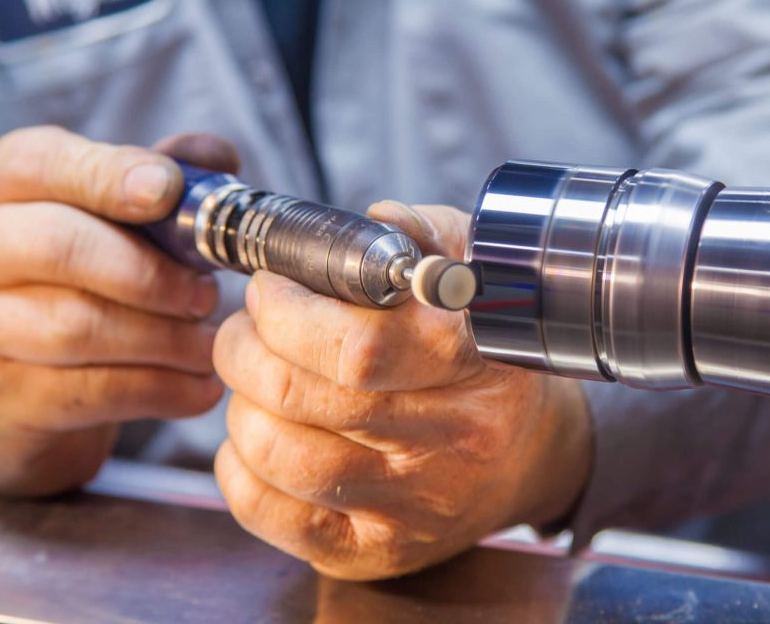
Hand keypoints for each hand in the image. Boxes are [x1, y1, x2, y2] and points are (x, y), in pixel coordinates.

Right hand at [0, 126, 235, 496]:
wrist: (38, 396)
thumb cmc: (85, 288)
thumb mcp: (116, 225)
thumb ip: (161, 182)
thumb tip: (215, 155)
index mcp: (0, 192)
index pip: (38, 162)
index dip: (107, 173)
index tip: (167, 190)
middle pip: (57, 243)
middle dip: (150, 270)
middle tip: (206, 293)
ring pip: (76, 324)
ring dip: (166, 337)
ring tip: (210, 344)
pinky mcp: (2, 401)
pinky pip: (91, 391)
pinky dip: (163, 388)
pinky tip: (200, 387)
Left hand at [214, 202, 591, 579]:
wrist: (531, 454)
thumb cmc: (488, 354)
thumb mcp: (476, 273)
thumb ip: (429, 235)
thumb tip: (380, 219)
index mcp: (474, 364)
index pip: (358, 348)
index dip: (289, 313)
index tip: (271, 289)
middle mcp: (450, 442)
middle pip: (299, 398)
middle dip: (243, 349)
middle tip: (246, 328)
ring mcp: (413, 506)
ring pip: (277, 456)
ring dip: (239, 405)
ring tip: (255, 381)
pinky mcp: (378, 549)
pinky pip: (272, 513)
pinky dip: (238, 468)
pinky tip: (259, 436)